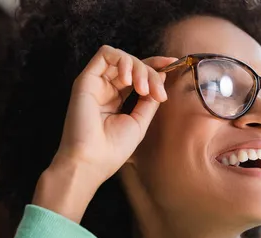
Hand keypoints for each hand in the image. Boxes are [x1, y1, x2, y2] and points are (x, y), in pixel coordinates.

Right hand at [33, 46, 176, 222]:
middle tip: (158, 93)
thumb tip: (161, 75)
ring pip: (122, 58)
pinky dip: (122, 61)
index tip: (174, 63)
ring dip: (139, 67)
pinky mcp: (86, 79)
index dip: (156, 66)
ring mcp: (96, 83)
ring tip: (143, 89)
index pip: (138, 75)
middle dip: (151, 73)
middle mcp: (106, 89)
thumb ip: (149, 99)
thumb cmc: (113, 148)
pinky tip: (128, 80)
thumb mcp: (140, 121)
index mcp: (118, 99)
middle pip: (134, 65)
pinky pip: (105, 54)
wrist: (92, 160)